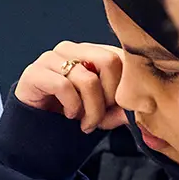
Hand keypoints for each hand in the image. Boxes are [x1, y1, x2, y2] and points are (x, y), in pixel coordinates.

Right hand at [13, 42, 128, 132]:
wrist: (34, 130)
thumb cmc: (70, 115)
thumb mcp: (103, 112)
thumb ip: (122, 106)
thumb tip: (144, 105)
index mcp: (91, 51)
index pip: (121, 57)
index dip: (125, 88)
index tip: (118, 111)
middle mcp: (72, 49)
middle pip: (108, 61)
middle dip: (109, 97)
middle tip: (101, 118)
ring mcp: (51, 58)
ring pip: (87, 78)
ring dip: (91, 109)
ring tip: (86, 124)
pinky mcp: (34, 72)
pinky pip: (63, 86)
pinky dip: (72, 107)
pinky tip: (69, 116)